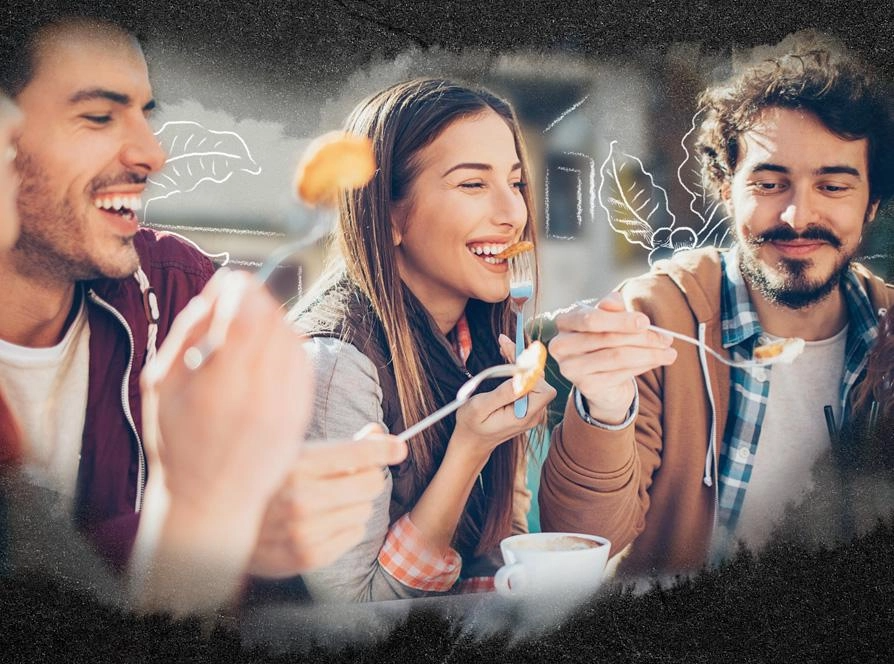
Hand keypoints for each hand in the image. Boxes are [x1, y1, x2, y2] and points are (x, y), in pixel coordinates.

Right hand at [141, 269, 312, 517]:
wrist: (212, 500)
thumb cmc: (178, 442)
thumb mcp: (162, 385)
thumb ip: (186, 333)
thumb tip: (216, 293)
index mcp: (220, 387)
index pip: (248, 315)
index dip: (243, 288)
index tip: (233, 280)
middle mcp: (260, 395)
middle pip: (274, 321)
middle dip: (257, 300)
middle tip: (239, 299)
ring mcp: (286, 406)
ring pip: (292, 338)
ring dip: (274, 321)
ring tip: (249, 330)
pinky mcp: (302, 414)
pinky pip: (303, 361)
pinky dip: (288, 346)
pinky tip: (267, 353)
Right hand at [249, 425, 407, 577]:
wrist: (223, 527)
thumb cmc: (266, 484)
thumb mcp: (295, 454)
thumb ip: (338, 446)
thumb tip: (379, 433)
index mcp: (298, 464)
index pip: (359, 453)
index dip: (385, 448)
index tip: (398, 447)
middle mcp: (302, 498)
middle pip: (371, 483)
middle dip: (367, 477)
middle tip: (352, 477)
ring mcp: (306, 530)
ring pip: (365, 510)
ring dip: (354, 504)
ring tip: (327, 502)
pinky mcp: (309, 556)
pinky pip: (355, 534)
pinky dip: (346, 527)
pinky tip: (322, 522)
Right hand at [450, 336, 555, 462]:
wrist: (472, 441)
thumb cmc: (471, 424)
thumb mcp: (480, 408)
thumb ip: (502, 394)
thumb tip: (521, 378)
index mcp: (524, 416)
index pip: (543, 390)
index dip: (531, 372)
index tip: (513, 358)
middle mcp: (533, 414)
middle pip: (539, 380)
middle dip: (523, 360)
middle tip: (504, 342)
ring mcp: (531, 410)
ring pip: (534, 378)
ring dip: (520, 361)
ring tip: (504, 344)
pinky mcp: (526, 404)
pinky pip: (528, 382)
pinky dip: (518, 368)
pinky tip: (508, 355)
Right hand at [548, 292, 675, 423]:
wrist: (600, 378)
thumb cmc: (604, 340)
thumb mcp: (609, 320)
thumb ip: (611, 308)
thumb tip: (615, 300)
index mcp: (565, 322)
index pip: (591, 319)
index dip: (620, 320)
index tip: (645, 322)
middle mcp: (561, 346)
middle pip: (607, 338)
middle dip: (642, 338)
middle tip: (667, 339)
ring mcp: (571, 368)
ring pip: (617, 357)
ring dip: (649, 354)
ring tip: (669, 353)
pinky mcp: (586, 386)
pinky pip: (620, 374)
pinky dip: (643, 367)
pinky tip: (655, 362)